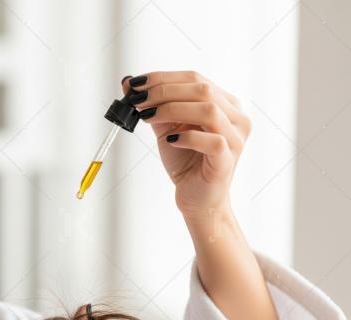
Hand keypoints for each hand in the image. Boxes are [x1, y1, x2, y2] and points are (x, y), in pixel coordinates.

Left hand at [121, 71, 251, 217]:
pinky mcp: (228, 160)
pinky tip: (171, 140)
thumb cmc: (185, 160)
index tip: (136, 83)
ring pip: (209, 111)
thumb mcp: (165, 127)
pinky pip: (213, 141)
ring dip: (173, 109)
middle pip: (202, 90)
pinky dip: (188, 137)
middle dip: (164, 91)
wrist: (196, 197)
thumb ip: (152, 105)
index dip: (163, 78)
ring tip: (148, 116)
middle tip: (138, 99)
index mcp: (224, 103)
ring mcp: (235, 138)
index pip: (195, 78)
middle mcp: (236, 117)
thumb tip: (129, 83)